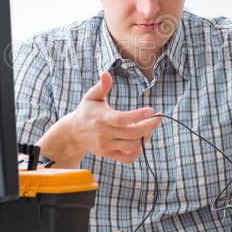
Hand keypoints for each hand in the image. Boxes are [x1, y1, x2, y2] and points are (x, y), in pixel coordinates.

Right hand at [38, 71, 160, 165]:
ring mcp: (107, 146)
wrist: (73, 133)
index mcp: (102, 118)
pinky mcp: (108, 154)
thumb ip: (101, 86)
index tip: (151, 110)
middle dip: (149, 126)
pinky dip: (138, 152)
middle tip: (158, 118)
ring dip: (145, 137)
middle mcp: (104, 133)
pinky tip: (142, 141)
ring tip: (149, 128)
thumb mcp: (91, 97)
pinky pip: (127, 158)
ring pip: (132, 146)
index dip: (138, 116)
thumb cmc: (86, 111)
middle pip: (131, 134)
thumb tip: (105, 73)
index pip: (122, 119)